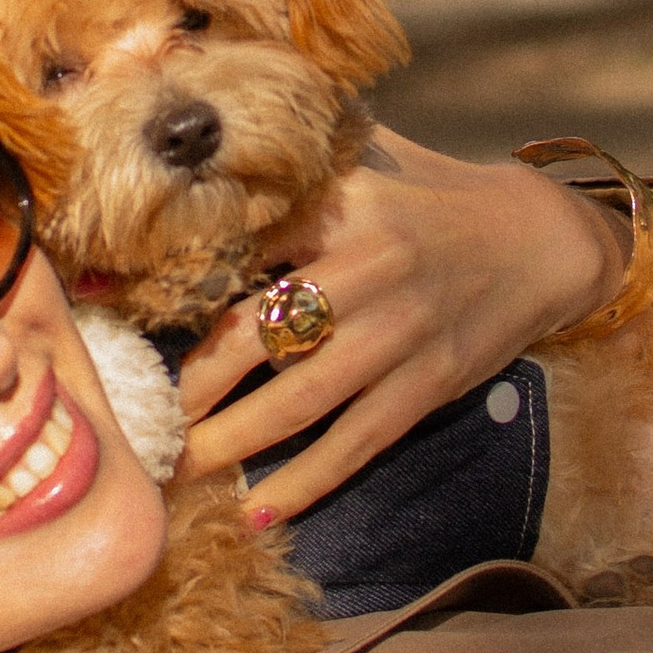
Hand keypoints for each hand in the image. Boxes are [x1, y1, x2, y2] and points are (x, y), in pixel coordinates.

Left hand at [176, 128, 622, 522]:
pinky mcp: (431, 382)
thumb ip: (298, 162)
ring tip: (180, 470)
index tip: (108, 307)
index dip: (173, 280)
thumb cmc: (438, 197)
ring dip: (233, 440)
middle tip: (138, 417)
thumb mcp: (371, 159)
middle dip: (190, 384)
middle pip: (257, 333)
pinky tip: (258, 512)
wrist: (543, 242)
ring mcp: (402, 331)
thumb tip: (200, 140)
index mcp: (341, 207)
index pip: (241, 246)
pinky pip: (358, 441)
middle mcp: (369, 268)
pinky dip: (307, 481)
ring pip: (300, 399)